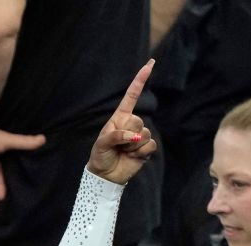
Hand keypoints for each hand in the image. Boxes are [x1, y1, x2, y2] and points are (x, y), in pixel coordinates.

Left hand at [87, 59, 157, 185]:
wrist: (106, 175)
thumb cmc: (100, 156)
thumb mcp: (102, 143)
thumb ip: (116, 135)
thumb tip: (135, 136)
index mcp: (119, 117)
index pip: (131, 96)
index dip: (140, 80)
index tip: (150, 64)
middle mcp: (131, 124)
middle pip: (138, 120)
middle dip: (127, 135)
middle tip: (118, 145)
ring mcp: (140, 136)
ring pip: (145, 133)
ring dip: (133, 146)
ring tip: (124, 152)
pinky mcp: (146, 148)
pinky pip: (150, 145)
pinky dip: (140, 153)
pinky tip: (132, 157)